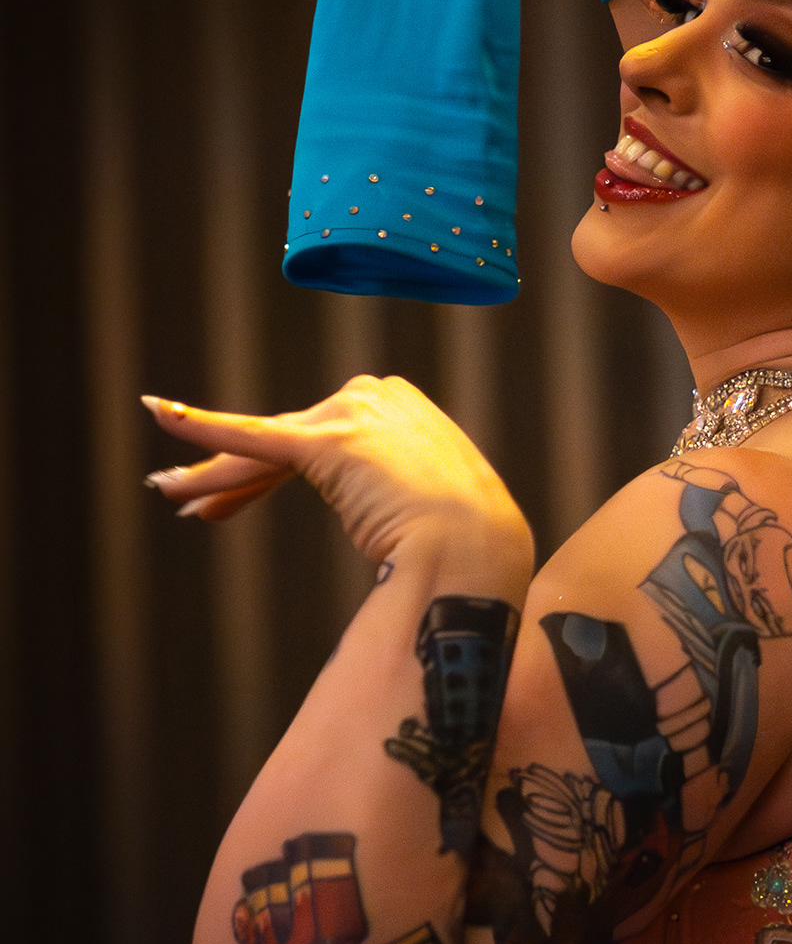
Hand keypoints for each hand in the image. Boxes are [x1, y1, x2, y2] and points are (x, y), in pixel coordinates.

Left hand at [141, 376, 533, 573]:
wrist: (478, 546)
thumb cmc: (472, 541)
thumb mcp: (439, 502)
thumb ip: (408, 493)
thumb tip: (390, 523)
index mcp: (402, 407)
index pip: (321, 438)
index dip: (276, 473)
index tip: (241, 501)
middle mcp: (374, 397)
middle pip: (289, 441)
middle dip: (242, 478)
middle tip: (201, 505)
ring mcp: (350, 416)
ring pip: (267, 450)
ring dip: (217, 476)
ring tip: (173, 493)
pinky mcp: (327, 441)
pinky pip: (256, 435)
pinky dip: (205, 425)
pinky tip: (160, 414)